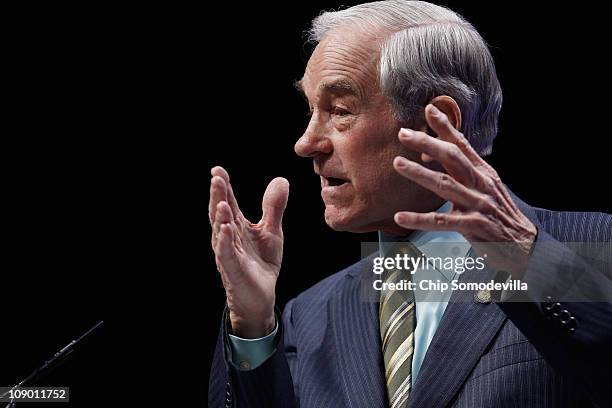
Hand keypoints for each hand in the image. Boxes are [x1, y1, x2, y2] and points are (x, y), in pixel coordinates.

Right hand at [209, 166, 288, 337]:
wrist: (262, 296)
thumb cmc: (261, 262)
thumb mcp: (271, 231)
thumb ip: (273, 207)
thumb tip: (281, 179)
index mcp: (237, 225)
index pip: (228, 202)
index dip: (224, 186)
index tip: (218, 169)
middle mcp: (228, 237)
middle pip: (221, 212)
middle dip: (218, 196)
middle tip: (216, 177)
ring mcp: (228, 253)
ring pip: (221, 232)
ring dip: (220, 217)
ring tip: (221, 202)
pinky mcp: (233, 269)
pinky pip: (226, 254)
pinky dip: (224, 242)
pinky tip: (225, 229)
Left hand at [392, 104, 536, 276]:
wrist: (524, 243)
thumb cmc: (499, 213)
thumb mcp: (486, 186)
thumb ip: (466, 169)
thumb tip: (446, 149)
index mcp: (483, 172)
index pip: (462, 145)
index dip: (446, 127)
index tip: (429, 110)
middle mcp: (481, 184)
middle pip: (452, 157)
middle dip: (427, 143)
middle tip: (403, 133)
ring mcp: (478, 204)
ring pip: (445, 185)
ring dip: (420, 173)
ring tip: (398, 163)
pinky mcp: (473, 226)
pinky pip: (441, 221)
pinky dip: (419, 219)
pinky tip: (400, 217)